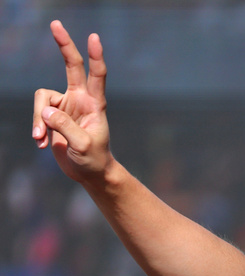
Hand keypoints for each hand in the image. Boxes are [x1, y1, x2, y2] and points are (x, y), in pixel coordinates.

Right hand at [32, 20, 112, 181]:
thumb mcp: (83, 146)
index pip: (97, 75)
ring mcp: (65, 105)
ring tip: (41, 139)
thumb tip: (46, 111)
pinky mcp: (52, 115)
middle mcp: (80, 99)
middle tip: (55, 23)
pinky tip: (41, 143)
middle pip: (70, 65)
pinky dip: (36, 127)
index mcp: (95, 104)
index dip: (95, 56)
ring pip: (42, 98)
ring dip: (38, 118)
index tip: (94, 37)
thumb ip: (66, 128)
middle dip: (64, 45)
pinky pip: (37, 113)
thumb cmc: (94, 160)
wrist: (89, 172)